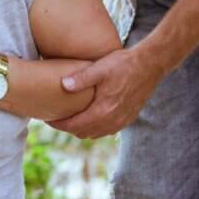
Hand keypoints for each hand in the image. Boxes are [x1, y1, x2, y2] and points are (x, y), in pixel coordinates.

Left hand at [47, 46, 165, 137]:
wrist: (151, 65)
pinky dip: (95, 127)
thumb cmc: (124, 64)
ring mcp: (122, 121)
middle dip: (68, 127)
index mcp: (103, 110)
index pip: (74, 126)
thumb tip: (63, 85)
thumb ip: (81, 78)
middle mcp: (113, 120)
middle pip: (83, 133)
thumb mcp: (100, 68)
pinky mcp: (129, 118)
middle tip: (57, 117)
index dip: (58, 125)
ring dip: (81, 128)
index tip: (47, 119)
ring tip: (71, 117)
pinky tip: (90, 116)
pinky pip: (107, 130)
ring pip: (95, 134)